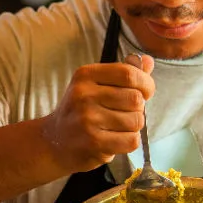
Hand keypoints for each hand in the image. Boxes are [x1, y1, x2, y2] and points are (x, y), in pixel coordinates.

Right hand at [40, 53, 154, 172]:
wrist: (54, 141)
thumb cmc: (81, 111)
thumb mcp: (96, 85)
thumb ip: (124, 73)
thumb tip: (148, 61)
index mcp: (86, 75)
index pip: (129, 74)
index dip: (146, 84)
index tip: (146, 92)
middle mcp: (84, 94)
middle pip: (136, 99)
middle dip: (138, 109)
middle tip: (125, 113)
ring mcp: (87, 119)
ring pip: (136, 121)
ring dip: (133, 127)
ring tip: (116, 128)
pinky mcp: (93, 141)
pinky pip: (131, 140)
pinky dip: (129, 142)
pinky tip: (115, 140)